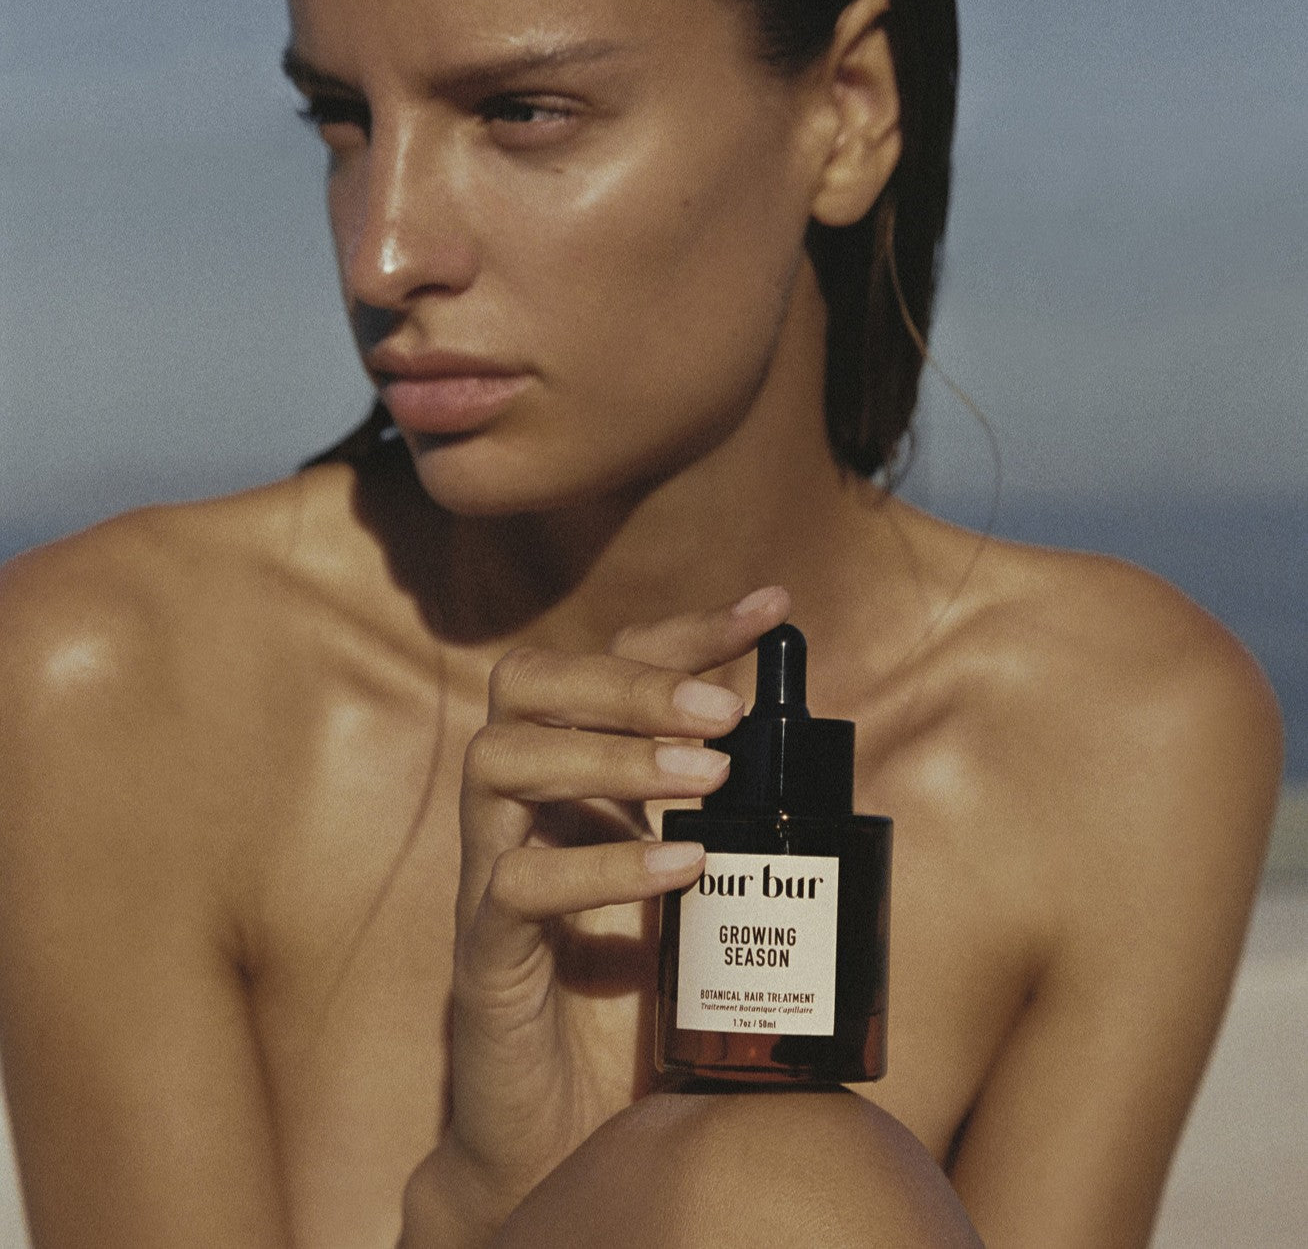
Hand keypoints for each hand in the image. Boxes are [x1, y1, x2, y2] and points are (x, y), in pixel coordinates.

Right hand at [408, 587, 790, 1240]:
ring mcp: (489, 872)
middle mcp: (521, 807)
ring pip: (502, 760)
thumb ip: (733, 827)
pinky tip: (681, 867)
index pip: (605, 665)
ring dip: (614, 754)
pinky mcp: (483, 954)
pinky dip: (601, 865)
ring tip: (709, 775)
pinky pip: (514, 883)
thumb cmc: (639, 1003)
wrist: (571, 1134)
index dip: (685, 631)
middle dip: (629, 680)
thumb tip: (828, 764)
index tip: (772, 609)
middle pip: (529, 684)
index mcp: (573, 778)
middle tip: (723, 712)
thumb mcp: (699, 891)